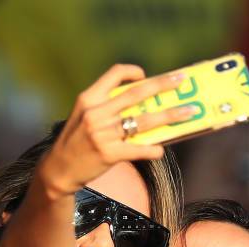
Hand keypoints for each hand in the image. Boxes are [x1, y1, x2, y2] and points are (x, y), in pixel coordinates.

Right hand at [37, 63, 192, 197]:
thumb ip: (106, 109)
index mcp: (89, 99)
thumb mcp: (83, 118)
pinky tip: (160, 150)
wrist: (58, 170)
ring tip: (189, 113)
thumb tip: (141, 107)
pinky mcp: (108, 154)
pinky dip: (153, 150)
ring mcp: (102, 134)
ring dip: (170, 116)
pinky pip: (138, 149)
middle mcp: (96, 113)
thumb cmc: (75, 144)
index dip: (133, 72)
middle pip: (137, 93)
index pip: (114, 75)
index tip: (147, 76)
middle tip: (182, 82)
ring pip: (144, 121)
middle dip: (163, 85)